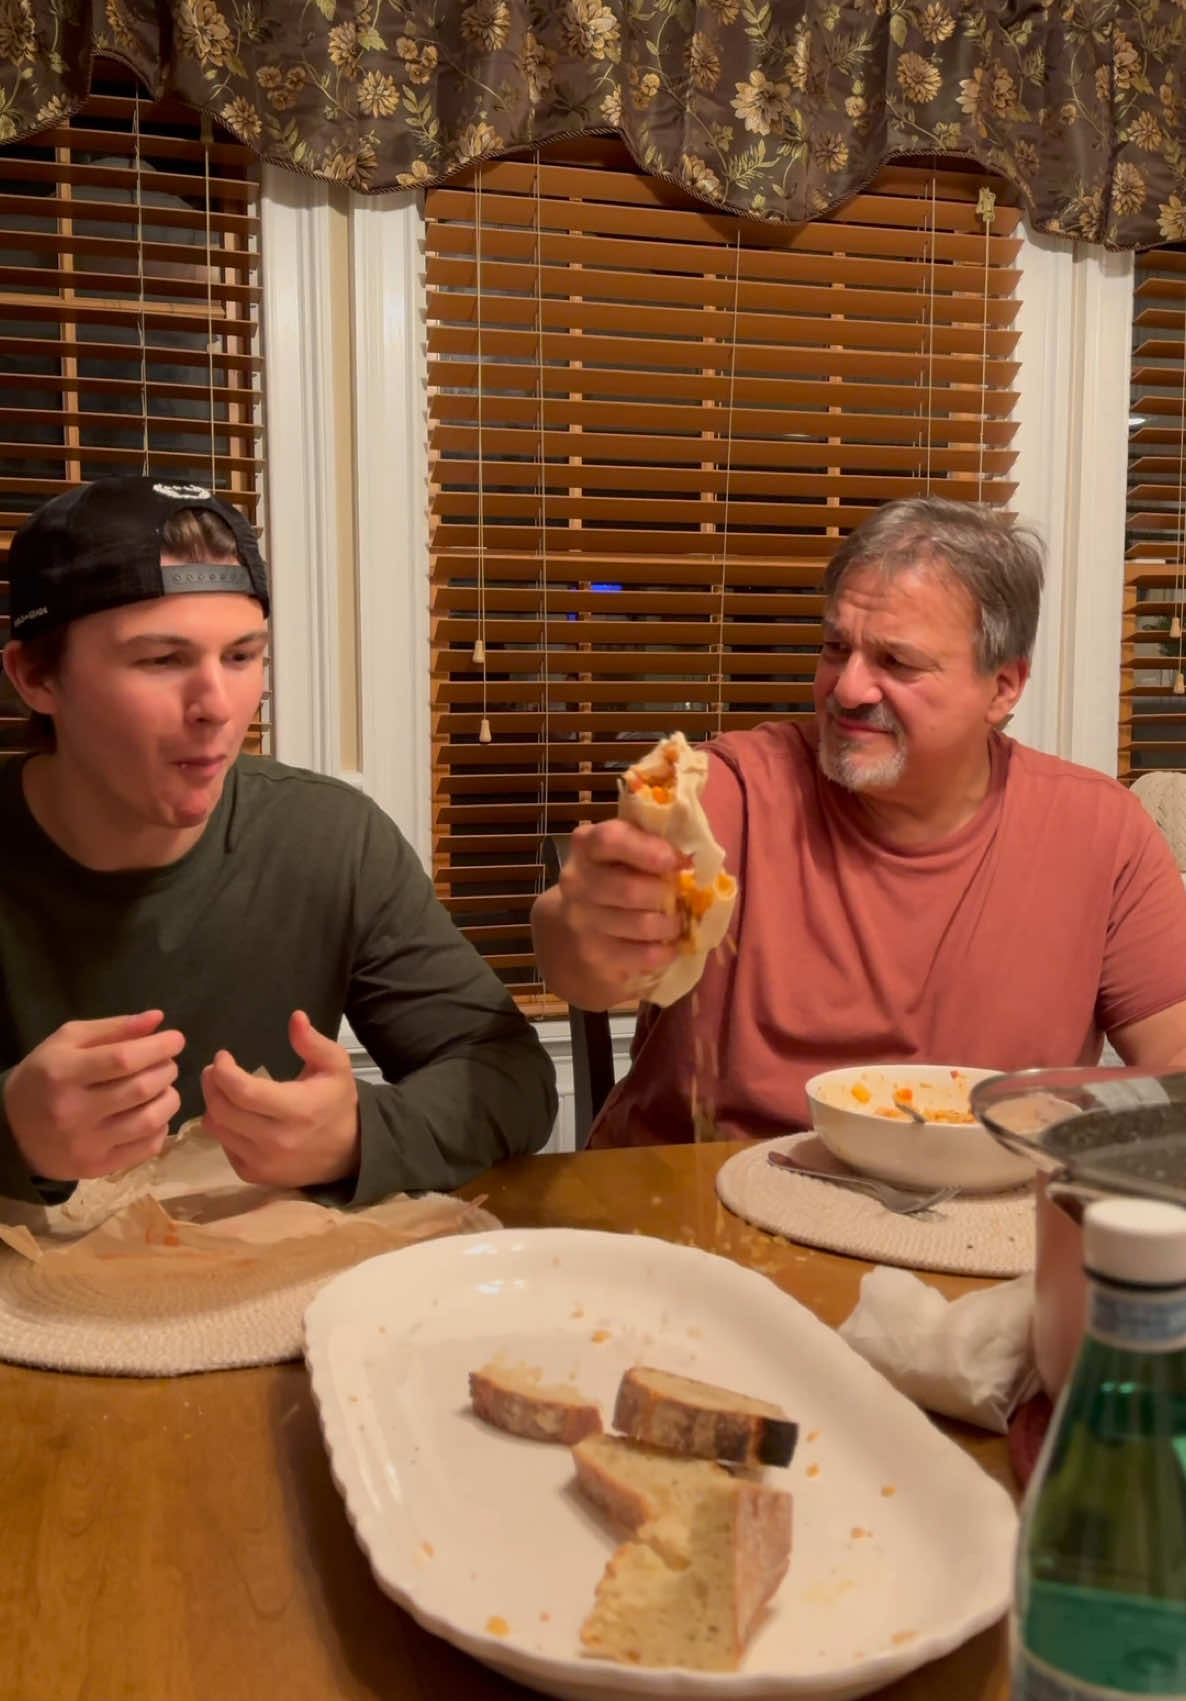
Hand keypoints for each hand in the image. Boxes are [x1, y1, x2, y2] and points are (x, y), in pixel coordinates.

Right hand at [3, 1011, 184, 1181]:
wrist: (14, 1130)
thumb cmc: (46, 1076)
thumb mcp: (67, 1042)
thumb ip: (113, 1028)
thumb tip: (157, 1019)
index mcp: (63, 1073)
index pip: (123, 1059)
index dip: (157, 1047)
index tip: (176, 1039)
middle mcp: (73, 1111)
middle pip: (140, 1089)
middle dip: (166, 1070)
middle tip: (167, 1063)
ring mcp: (86, 1144)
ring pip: (149, 1120)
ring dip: (169, 1098)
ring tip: (163, 1087)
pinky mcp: (97, 1167)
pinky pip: (147, 1148)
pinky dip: (162, 1127)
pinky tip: (154, 1114)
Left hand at [200, 1010, 360, 1188]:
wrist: (349, 1153)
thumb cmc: (337, 1103)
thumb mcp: (335, 1066)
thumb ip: (313, 1042)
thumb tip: (295, 1017)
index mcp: (297, 1109)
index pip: (244, 1091)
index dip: (224, 1071)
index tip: (222, 1056)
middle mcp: (276, 1140)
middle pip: (222, 1110)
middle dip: (211, 1084)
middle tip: (214, 1070)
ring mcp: (263, 1162)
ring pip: (217, 1129)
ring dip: (214, 1106)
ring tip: (223, 1091)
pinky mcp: (254, 1175)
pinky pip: (223, 1146)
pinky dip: (224, 1129)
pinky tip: (236, 1117)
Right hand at [548, 819, 685, 993]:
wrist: (582, 924)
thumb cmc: (620, 876)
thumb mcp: (630, 850)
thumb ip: (656, 844)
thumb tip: (693, 858)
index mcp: (587, 845)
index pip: (609, 840)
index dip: (647, 850)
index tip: (678, 861)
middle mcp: (576, 881)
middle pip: (628, 889)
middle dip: (666, 895)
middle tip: (684, 897)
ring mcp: (581, 920)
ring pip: (640, 924)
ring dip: (669, 925)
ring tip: (677, 923)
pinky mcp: (593, 954)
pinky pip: (642, 955)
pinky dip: (665, 952)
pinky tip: (668, 947)